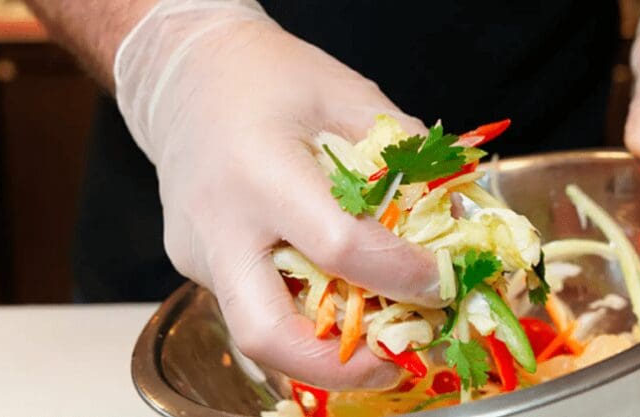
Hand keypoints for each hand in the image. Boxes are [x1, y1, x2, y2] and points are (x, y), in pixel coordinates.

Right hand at [114, 0, 440, 389]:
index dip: (401, 276)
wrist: (184, 70)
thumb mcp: (348, 94)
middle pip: (267, 332)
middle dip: (338, 367)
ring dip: (319, 349)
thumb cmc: (267, 75)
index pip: (339, 247)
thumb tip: (456, 213)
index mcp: (261, 169)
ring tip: (373, 336)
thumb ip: (403, 155)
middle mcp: (219, 222)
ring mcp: (197, 251)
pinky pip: (249, 303)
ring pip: (254, 331)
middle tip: (394, 364)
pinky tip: (332, 295)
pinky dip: (297, 313)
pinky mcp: (192, 262)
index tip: (440, 284)